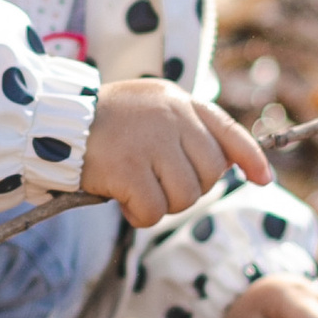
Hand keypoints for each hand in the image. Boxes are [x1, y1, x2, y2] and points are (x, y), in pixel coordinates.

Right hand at [80, 77, 266, 227]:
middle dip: (190, 188)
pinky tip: (122, 199)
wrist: (53, 120)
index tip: (263, 179)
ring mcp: (151, 143)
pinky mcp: (129, 168)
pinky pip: (154, 212)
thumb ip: (185, 129)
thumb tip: (229, 165)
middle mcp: (171, 118)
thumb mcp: (150, 110)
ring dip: (164, 204)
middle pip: (210, 173)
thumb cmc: (103, 122)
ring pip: (186, 196)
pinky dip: (140, 215)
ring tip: (137, 188)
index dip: (250, 157)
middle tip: (158, 183)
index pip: (227, 131)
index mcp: (179, 101)